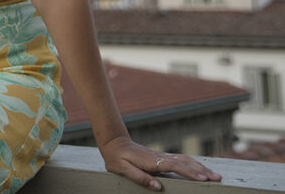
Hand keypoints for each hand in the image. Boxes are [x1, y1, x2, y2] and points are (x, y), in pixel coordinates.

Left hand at [99, 136, 221, 190]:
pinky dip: (194, 164)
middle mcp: (159, 157)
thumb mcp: (122, 169)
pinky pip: (181, 160)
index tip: (203, 179)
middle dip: (202, 171)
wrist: (114, 143)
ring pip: (185, 160)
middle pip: (185, 163)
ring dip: (200, 167)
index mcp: (151, 161)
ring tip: (214, 175)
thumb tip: (157, 187)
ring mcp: (162, 156)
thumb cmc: (116, 158)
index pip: (174, 166)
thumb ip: (139, 177)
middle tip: (217, 178)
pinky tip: (201, 169)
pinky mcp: (162, 157)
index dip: (189, 172)